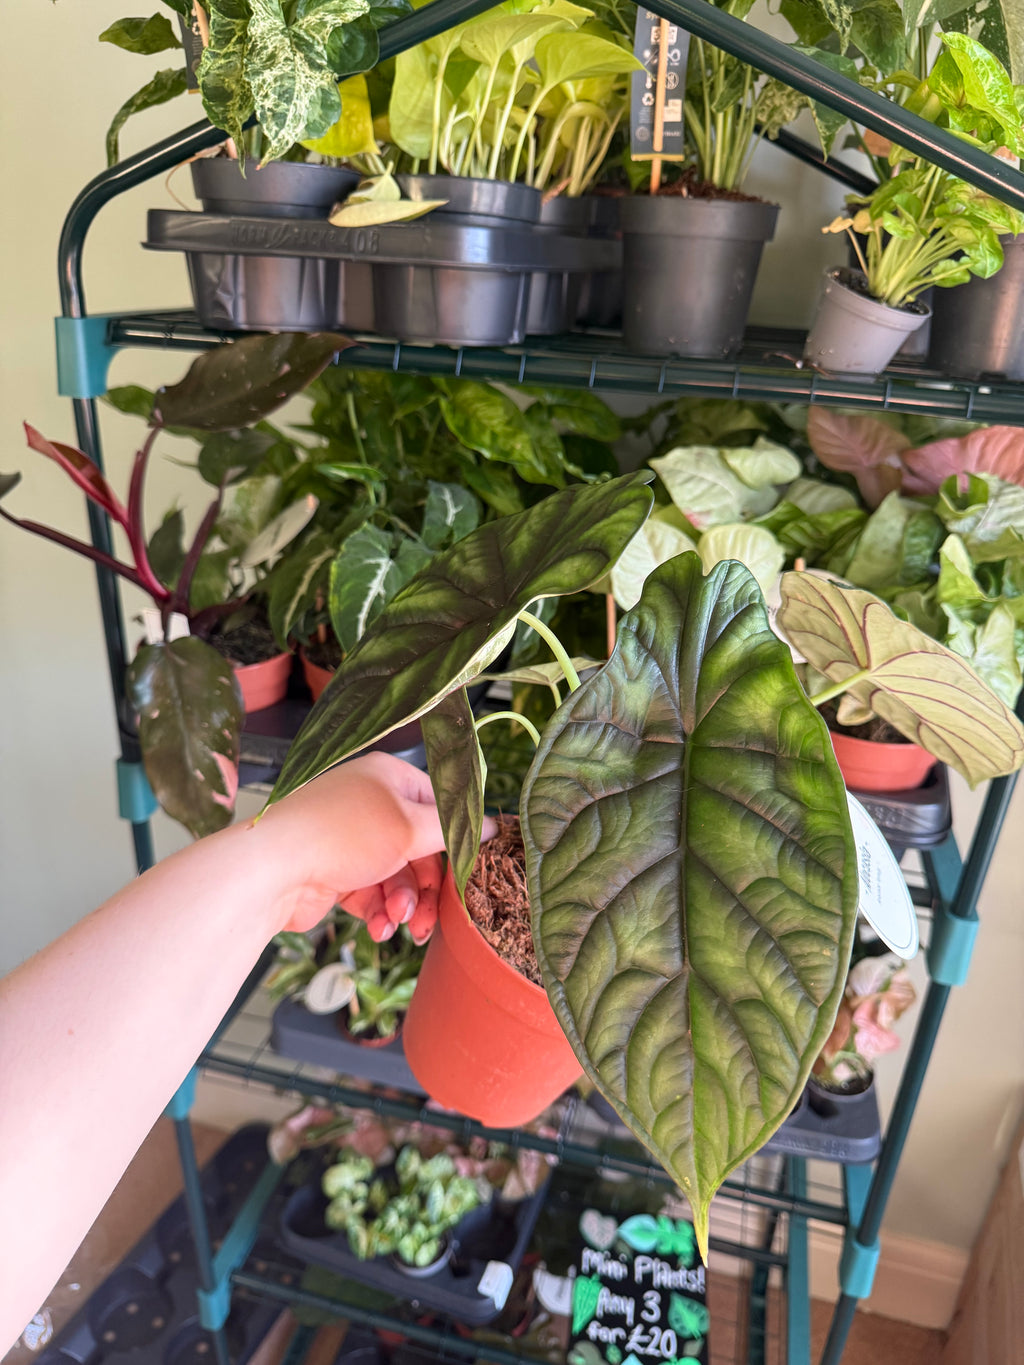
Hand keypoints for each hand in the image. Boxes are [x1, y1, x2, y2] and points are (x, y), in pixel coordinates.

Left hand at [256, 752, 491, 942]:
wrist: (272, 870)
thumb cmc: (339, 835)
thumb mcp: (410, 828)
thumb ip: (453, 829)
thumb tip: (491, 824)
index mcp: (390, 778)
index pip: (439, 808)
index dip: (455, 842)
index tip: (470, 872)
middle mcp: (371, 805)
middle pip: (420, 850)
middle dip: (426, 888)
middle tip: (431, 918)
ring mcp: (352, 839)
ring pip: (397, 877)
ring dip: (403, 905)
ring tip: (398, 922)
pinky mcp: (336, 872)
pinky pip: (372, 894)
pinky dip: (379, 912)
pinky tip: (379, 927)